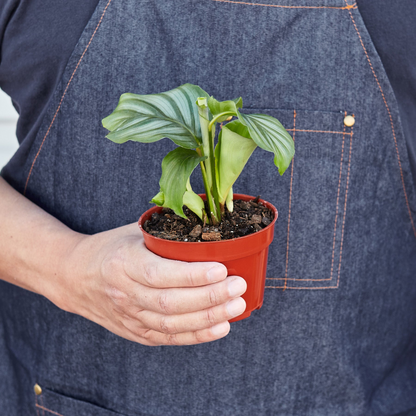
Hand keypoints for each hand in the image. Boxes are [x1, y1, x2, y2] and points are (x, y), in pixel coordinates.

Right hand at [56, 223, 246, 345]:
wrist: (74, 276)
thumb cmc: (111, 248)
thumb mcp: (133, 231)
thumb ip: (166, 231)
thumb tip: (207, 222)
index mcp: (123, 262)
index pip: (160, 273)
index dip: (192, 275)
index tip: (221, 269)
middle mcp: (124, 293)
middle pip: (170, 302)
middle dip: (209, 297)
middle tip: (238, 287)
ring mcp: (129, 316)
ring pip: (172, 324)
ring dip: (208, 318)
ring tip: (236, 306)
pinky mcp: (135, 331)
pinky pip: (168, 338)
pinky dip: (196, 335)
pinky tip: (220, 327)